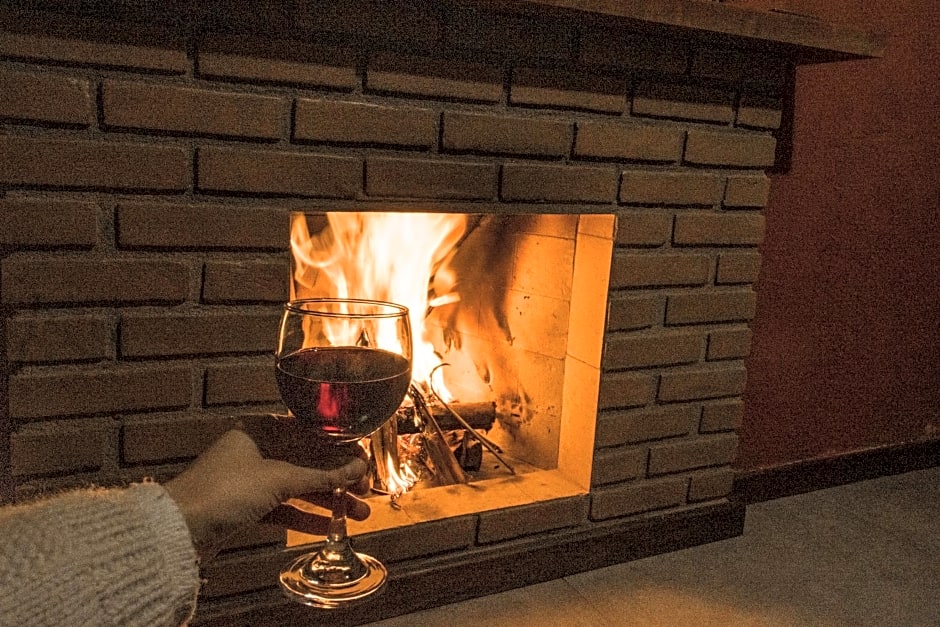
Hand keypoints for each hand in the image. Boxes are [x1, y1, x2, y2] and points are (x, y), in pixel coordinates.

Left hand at [164, 419, 369, 561]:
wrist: (178, 529)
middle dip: (338, 478)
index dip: (340, 448)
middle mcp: (256, 449)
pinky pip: (284, 507)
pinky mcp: (246, 507)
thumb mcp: (279, 479)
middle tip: (365, 490)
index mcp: (261, 429)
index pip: (311, 433)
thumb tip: (356, 469)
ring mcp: (250, 479)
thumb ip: (321, 475)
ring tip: (359, 514)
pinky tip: (329, 526)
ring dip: (327, 500)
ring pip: (298, 486)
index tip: (363, 462)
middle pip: (308, 461)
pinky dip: (305, 516)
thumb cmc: (221, 491)